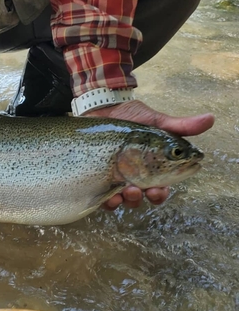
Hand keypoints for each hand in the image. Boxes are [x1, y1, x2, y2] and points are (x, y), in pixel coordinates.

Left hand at [84, 100, 214, 209]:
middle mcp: (136, 177)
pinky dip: (110, 201)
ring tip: (126, 190)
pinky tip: (111, 196)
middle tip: (139, 191)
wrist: (102, 109)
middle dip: (143, 198)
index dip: (161, 194)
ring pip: (126, 201)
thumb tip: (210, 119)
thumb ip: (180, 126)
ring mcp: (118, 178)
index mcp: (153, 167)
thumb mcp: (155, 121)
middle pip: (144, 198)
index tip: (157, 190)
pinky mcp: (101, 178)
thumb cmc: (130, 116)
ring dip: (128, 200)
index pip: (161, 188)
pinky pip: (106, 198)